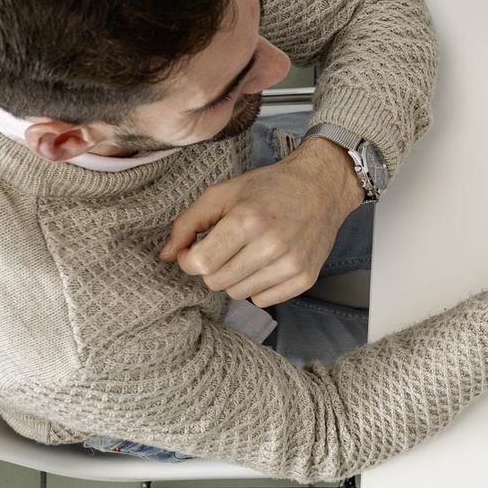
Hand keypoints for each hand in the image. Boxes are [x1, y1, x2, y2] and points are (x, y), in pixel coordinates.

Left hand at [159, 137, 361, 306]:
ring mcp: (291, 264)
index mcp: (247, 220)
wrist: (322, 187)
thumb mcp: (223, 193)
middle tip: (227, 248)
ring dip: (236, 277)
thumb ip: (188, 223)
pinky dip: (259, 286)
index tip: (197, 248)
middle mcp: (271, 245)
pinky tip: (267, 263)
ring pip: (238, 294)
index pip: (200, 264)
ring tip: (249, 253)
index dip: (190, 259)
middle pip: (216, 283)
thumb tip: (165, 256)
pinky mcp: (305, 278)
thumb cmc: (269, 187)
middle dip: (213, 267)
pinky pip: (263, 300)